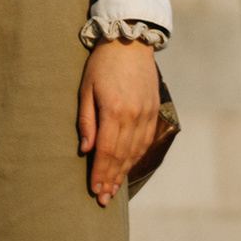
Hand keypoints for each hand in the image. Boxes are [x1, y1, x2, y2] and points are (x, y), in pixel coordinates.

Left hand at [78, 40, 160, 206]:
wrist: (130, 41)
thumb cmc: (101, 64)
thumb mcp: (85, 89)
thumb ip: (86, 121)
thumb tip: (86, 150)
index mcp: (114, 110)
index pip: (107, 151)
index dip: (100, 173)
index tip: (94, 191)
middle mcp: (134, 115)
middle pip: (122, 155)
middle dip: (111, 179)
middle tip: (103, 198)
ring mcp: (147, 113)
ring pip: (136, 151)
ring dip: (124, 171)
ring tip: (113, 189)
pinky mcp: (154, 110)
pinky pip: (146, 140)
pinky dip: (137, 156)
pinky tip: (128, 167)